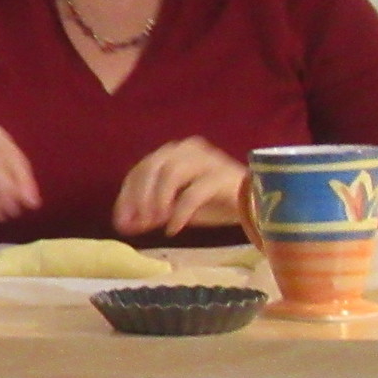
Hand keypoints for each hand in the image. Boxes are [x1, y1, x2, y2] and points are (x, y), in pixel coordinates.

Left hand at [113, 138, 244, 236]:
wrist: (256, 203)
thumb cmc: (213, 202)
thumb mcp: (174, 208)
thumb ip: (150, 213)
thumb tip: (124, 225)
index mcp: (173, 152)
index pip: (140, 169)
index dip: (126, 196)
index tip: (120, 222)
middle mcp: (188, 149)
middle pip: (152, 167)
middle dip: (139, 197)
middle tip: (139, 222)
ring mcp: (206, 160)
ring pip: (171, 174)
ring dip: (157, 200)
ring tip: (155, 222)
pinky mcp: (221, 176)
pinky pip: (194, 193)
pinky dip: (179, 213)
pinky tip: (174, 228)